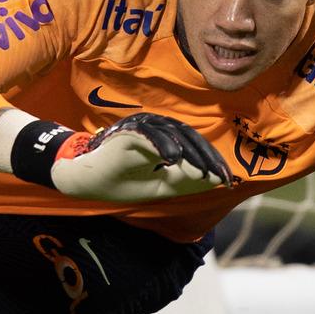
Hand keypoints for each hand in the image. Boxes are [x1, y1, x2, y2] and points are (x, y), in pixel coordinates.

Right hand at [48, 112, 231, 201]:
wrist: (88, 184)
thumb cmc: (124, 182)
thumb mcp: (163, 186)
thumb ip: (187, 181)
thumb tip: (217, 180)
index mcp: (164, 137)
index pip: (194, 144)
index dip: (212, 160)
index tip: (227, 181)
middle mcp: (154, 127)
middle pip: (188, 136)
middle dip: (206, 158)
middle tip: (220, 178)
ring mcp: (139, 128)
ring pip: (171, 134)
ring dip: (189, 153)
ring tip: (204, 173)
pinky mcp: (125, 133)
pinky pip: (147, 135)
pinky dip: (161, 144)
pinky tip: (174, 159)